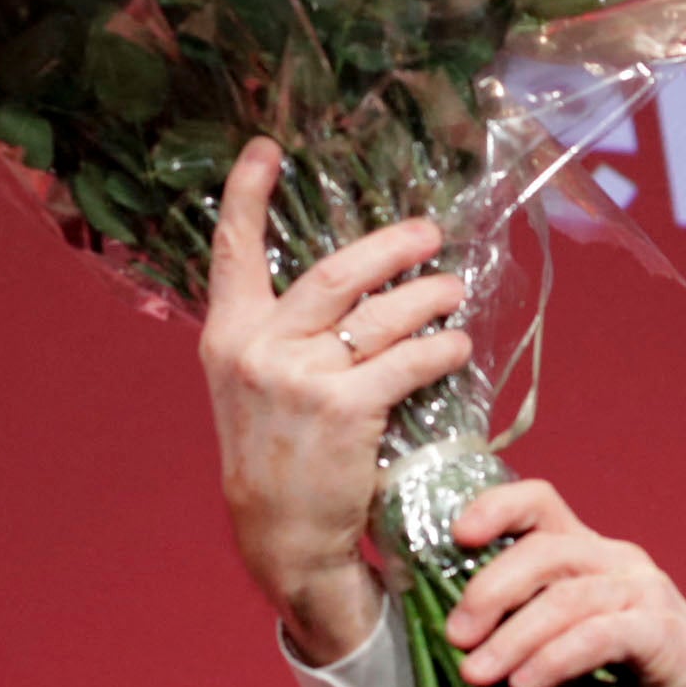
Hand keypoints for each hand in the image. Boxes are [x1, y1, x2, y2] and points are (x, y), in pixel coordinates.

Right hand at [197, 136, 473, 664]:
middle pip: (336, 270)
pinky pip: (408, 360)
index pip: (230, 252)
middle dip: (391, 246)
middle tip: (429, 234)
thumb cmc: (280, 457)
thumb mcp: (255, 389)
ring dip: (430, 298)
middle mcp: (258, 348)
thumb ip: (283, 335)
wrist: (282, 538)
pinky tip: (457, 348)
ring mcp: (299, 377)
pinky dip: (441, 350)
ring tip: (454, 293)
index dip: (247, 194)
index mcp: (228, 337)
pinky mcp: (344, 408)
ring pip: (382, 313)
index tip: (266, 148)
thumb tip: (351, 285)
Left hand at [445, 480, 685, 686]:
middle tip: (456, 637)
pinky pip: (598, 635)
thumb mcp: (568, 642)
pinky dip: (554, 659)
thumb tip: (456, 647)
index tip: (454, 537)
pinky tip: (525, 685)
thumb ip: (526, 629)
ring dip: (513, 638)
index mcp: (588, 550)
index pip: (539, 502)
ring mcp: (643, 590)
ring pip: (565, 597)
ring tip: (478, 674)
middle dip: (489, 591)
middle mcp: (615, 558)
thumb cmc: (628, 673)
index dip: (494, 508)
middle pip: (542, 550)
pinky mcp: (661, 629)